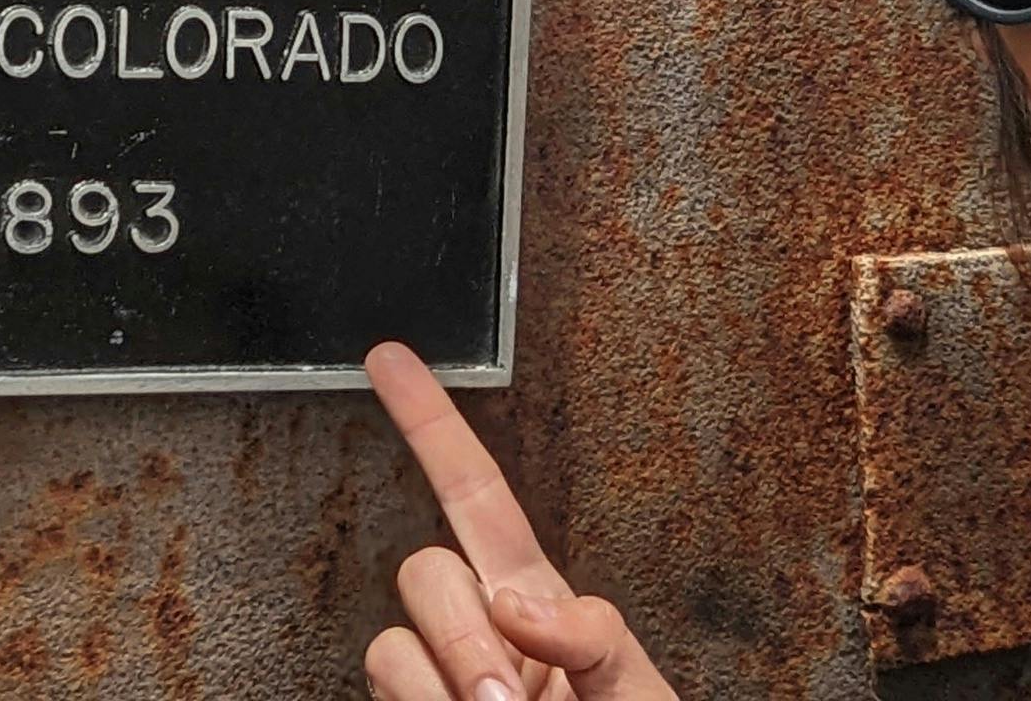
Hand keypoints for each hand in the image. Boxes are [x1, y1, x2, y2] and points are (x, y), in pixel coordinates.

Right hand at [362, 343, 674, 700]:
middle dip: (461, 630)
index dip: (432, 427)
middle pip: (425, 570)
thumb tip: (520, 602)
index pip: (476, 497)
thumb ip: (597, 638)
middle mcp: (482, 640)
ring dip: (447, 677)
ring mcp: (440, 688)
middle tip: (510, 698)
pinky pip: (387, 687)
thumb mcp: (643, 696)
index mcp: (542, 609)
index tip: (392, 363)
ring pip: (393, 642)